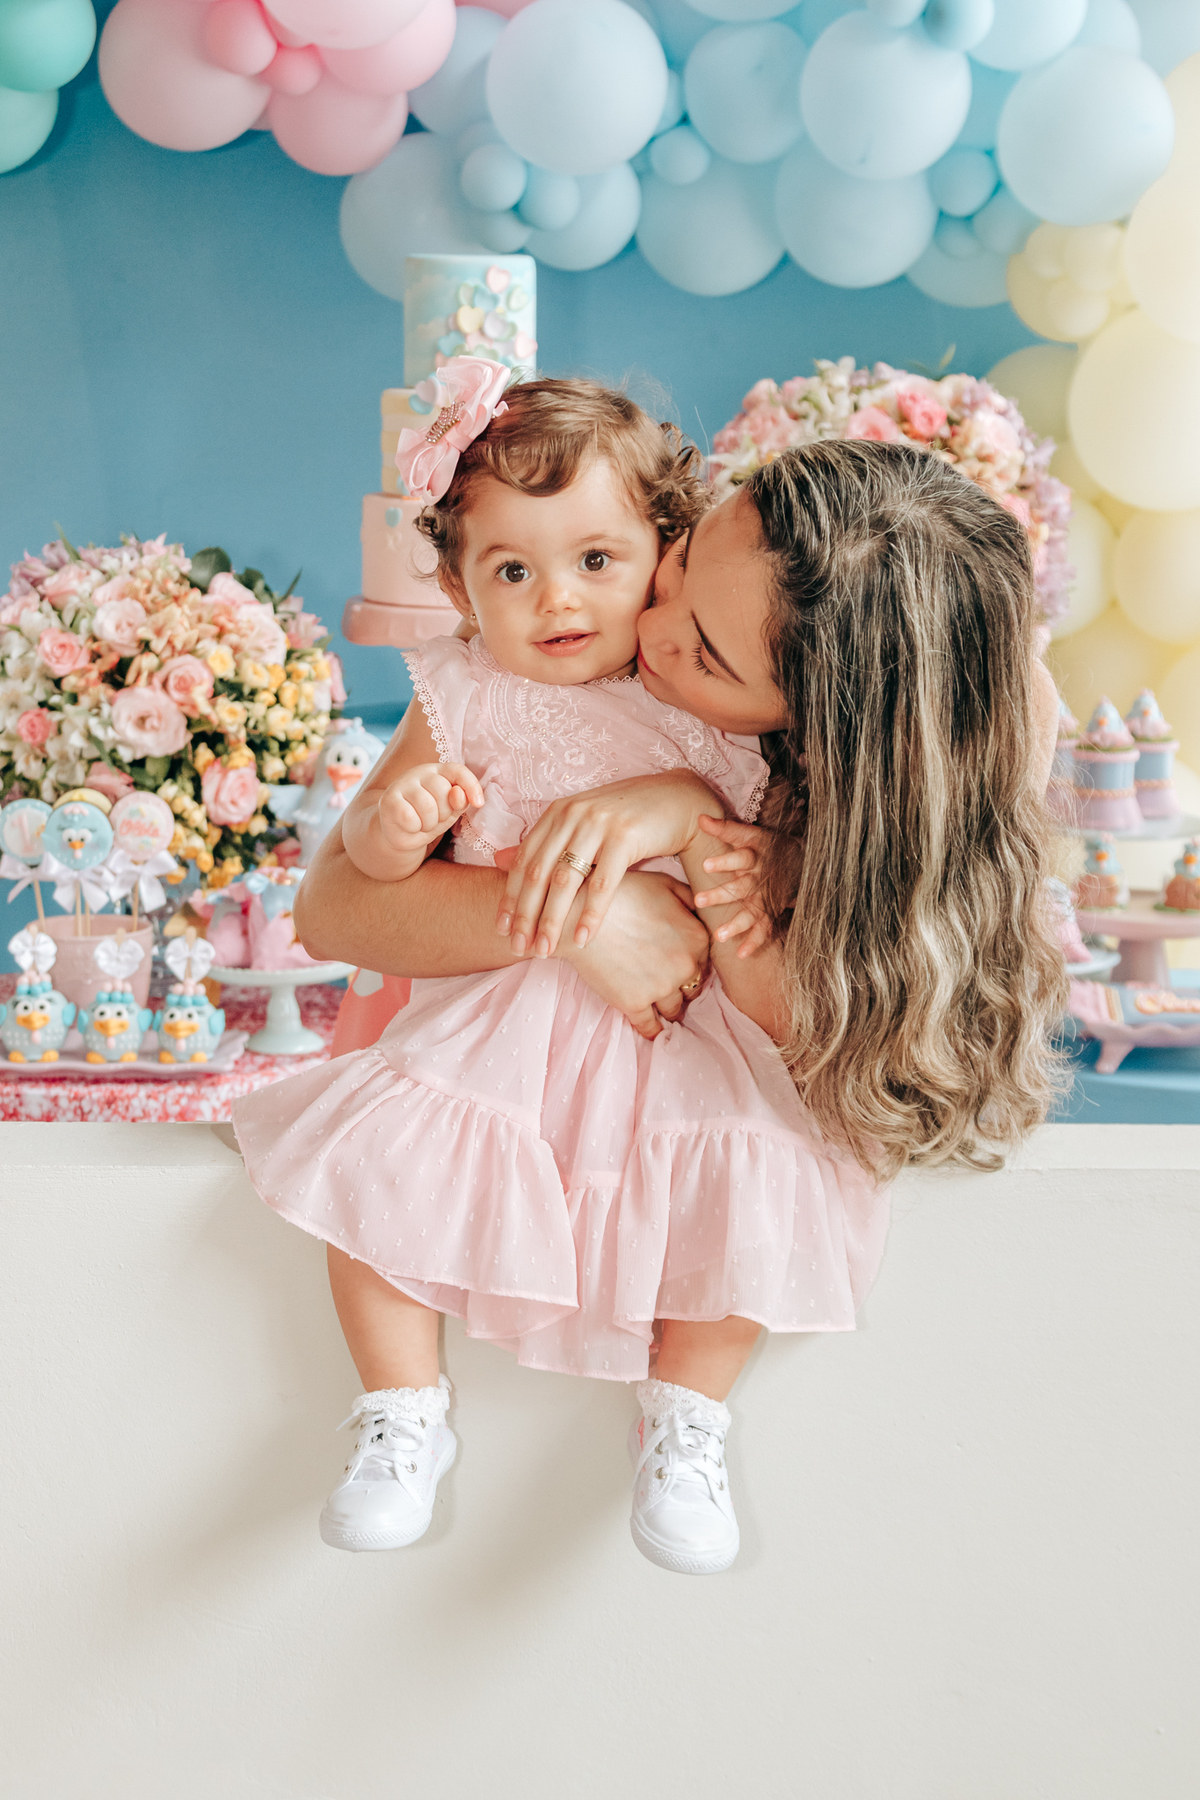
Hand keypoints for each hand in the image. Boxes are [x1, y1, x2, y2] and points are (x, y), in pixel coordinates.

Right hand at [377, 762, 483, 855]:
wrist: (399, 833)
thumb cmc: (428, 818)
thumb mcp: (451, 810)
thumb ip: (461, 800)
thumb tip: (459, 793)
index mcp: (438, 771)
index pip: (458, 771)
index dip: (471, 786)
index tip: (479, 803)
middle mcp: (419, 772)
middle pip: (443, 791)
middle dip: (443, 813)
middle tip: (434, 818)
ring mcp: (401, 784)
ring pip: (427, 806)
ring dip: (429, 823)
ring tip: (422, 823)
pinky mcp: (388, 800)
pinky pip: (410, 818)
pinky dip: (414, 828)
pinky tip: (409, 825)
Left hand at [495, 771, 720, 957]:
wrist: (677, 801)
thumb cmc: (627, 819)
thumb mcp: (581, 825)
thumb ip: (543, 842)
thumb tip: (498, 860)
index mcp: (558, 812)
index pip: (523, 859)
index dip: (510, 896)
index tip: (502, 928)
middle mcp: (572, 814)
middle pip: (538, 873)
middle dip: (526, 915)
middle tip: (518, 947)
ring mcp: (598, 824)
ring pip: (565, 881)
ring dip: (552, 920)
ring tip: (545, 950)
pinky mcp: (625, 837)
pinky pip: (602, 883)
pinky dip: (590, 914)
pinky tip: (582, 938)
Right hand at [559, 870, 710, 1038]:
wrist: (578, 915)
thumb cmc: (621, 894)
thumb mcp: (664, 883)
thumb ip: (691, 898)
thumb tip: (704, 912)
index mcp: (697, 937)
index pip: (705, 961)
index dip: (691, 962)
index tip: (676, 963)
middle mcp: (685, 966)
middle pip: (693, 987)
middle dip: (681, 985)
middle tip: (663, 979)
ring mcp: (660, 988)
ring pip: (674, 1009)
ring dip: (667, 1007)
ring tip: (655, 1001)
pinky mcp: (634, 1004)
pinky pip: (651, 1028)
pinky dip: (653, 1030)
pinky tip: (651, 1029)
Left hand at [690, 815, 771, 956]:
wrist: (805, 862)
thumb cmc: (769, 847)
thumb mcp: (751, 834)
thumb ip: (725, 828)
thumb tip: (699, 817)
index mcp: (756, 856)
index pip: (740, 857)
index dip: (725, 861)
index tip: (706, 865)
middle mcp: (762, 878)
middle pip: (741, 887)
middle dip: (721, 895)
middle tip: (699, 901)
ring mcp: (768, 897)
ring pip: (752, 911)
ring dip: (737, 924)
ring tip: (719, 936)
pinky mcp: (773, 911)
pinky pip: (765, 928)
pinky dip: (755, 941)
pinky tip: (742, 954)